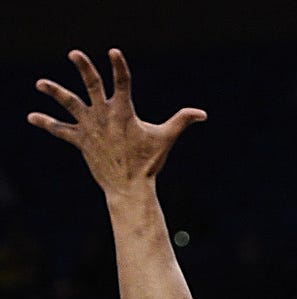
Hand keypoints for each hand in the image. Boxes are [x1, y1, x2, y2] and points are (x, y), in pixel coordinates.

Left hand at [28, 49, 205, 194]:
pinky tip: (31, 116)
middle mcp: (105, 115)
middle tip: (74, 53)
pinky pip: (60, 130)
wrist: (129, 188)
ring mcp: (91, 127)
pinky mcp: (80, 140)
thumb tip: (203, 114)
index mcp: (124, 112)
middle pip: (91, 85)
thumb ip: (181, 121)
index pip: (123, 82)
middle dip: (84, 68)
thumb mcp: (165, 139)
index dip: (118, 66)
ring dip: (53, 92)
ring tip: (40, 83)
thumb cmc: (148, 163)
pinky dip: (46, 123)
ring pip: (69, 103)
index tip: (113, 52)